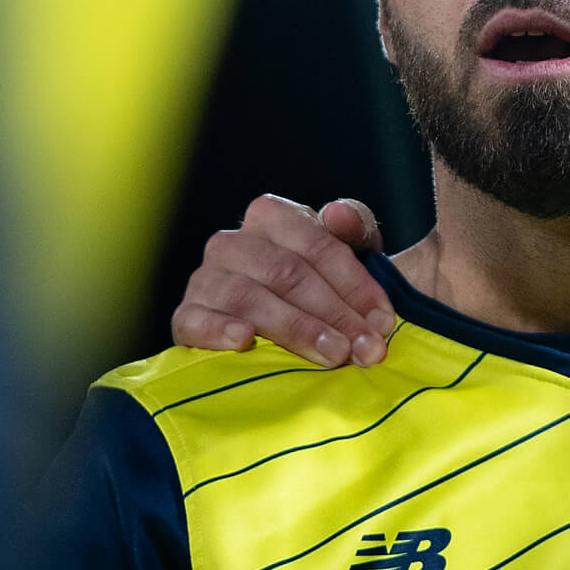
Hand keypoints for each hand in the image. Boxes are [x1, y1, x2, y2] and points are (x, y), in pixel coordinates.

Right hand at [172, 195, 395, 367]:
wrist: (267, 333)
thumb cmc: (317, 288)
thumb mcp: (348, 255)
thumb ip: (355, 228)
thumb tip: (337, 214)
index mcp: (271, 217)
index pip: (317, 245)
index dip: (356, 285)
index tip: (384, 322)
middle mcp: (232, 242)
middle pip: (287, 273)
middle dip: (335, 314)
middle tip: (366, 350)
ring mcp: (205, 279)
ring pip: (250, 297)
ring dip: (297, 328)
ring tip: (333, 355)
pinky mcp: (186, 317)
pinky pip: (197, 320)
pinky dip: (220, 330)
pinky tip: (245, 341)